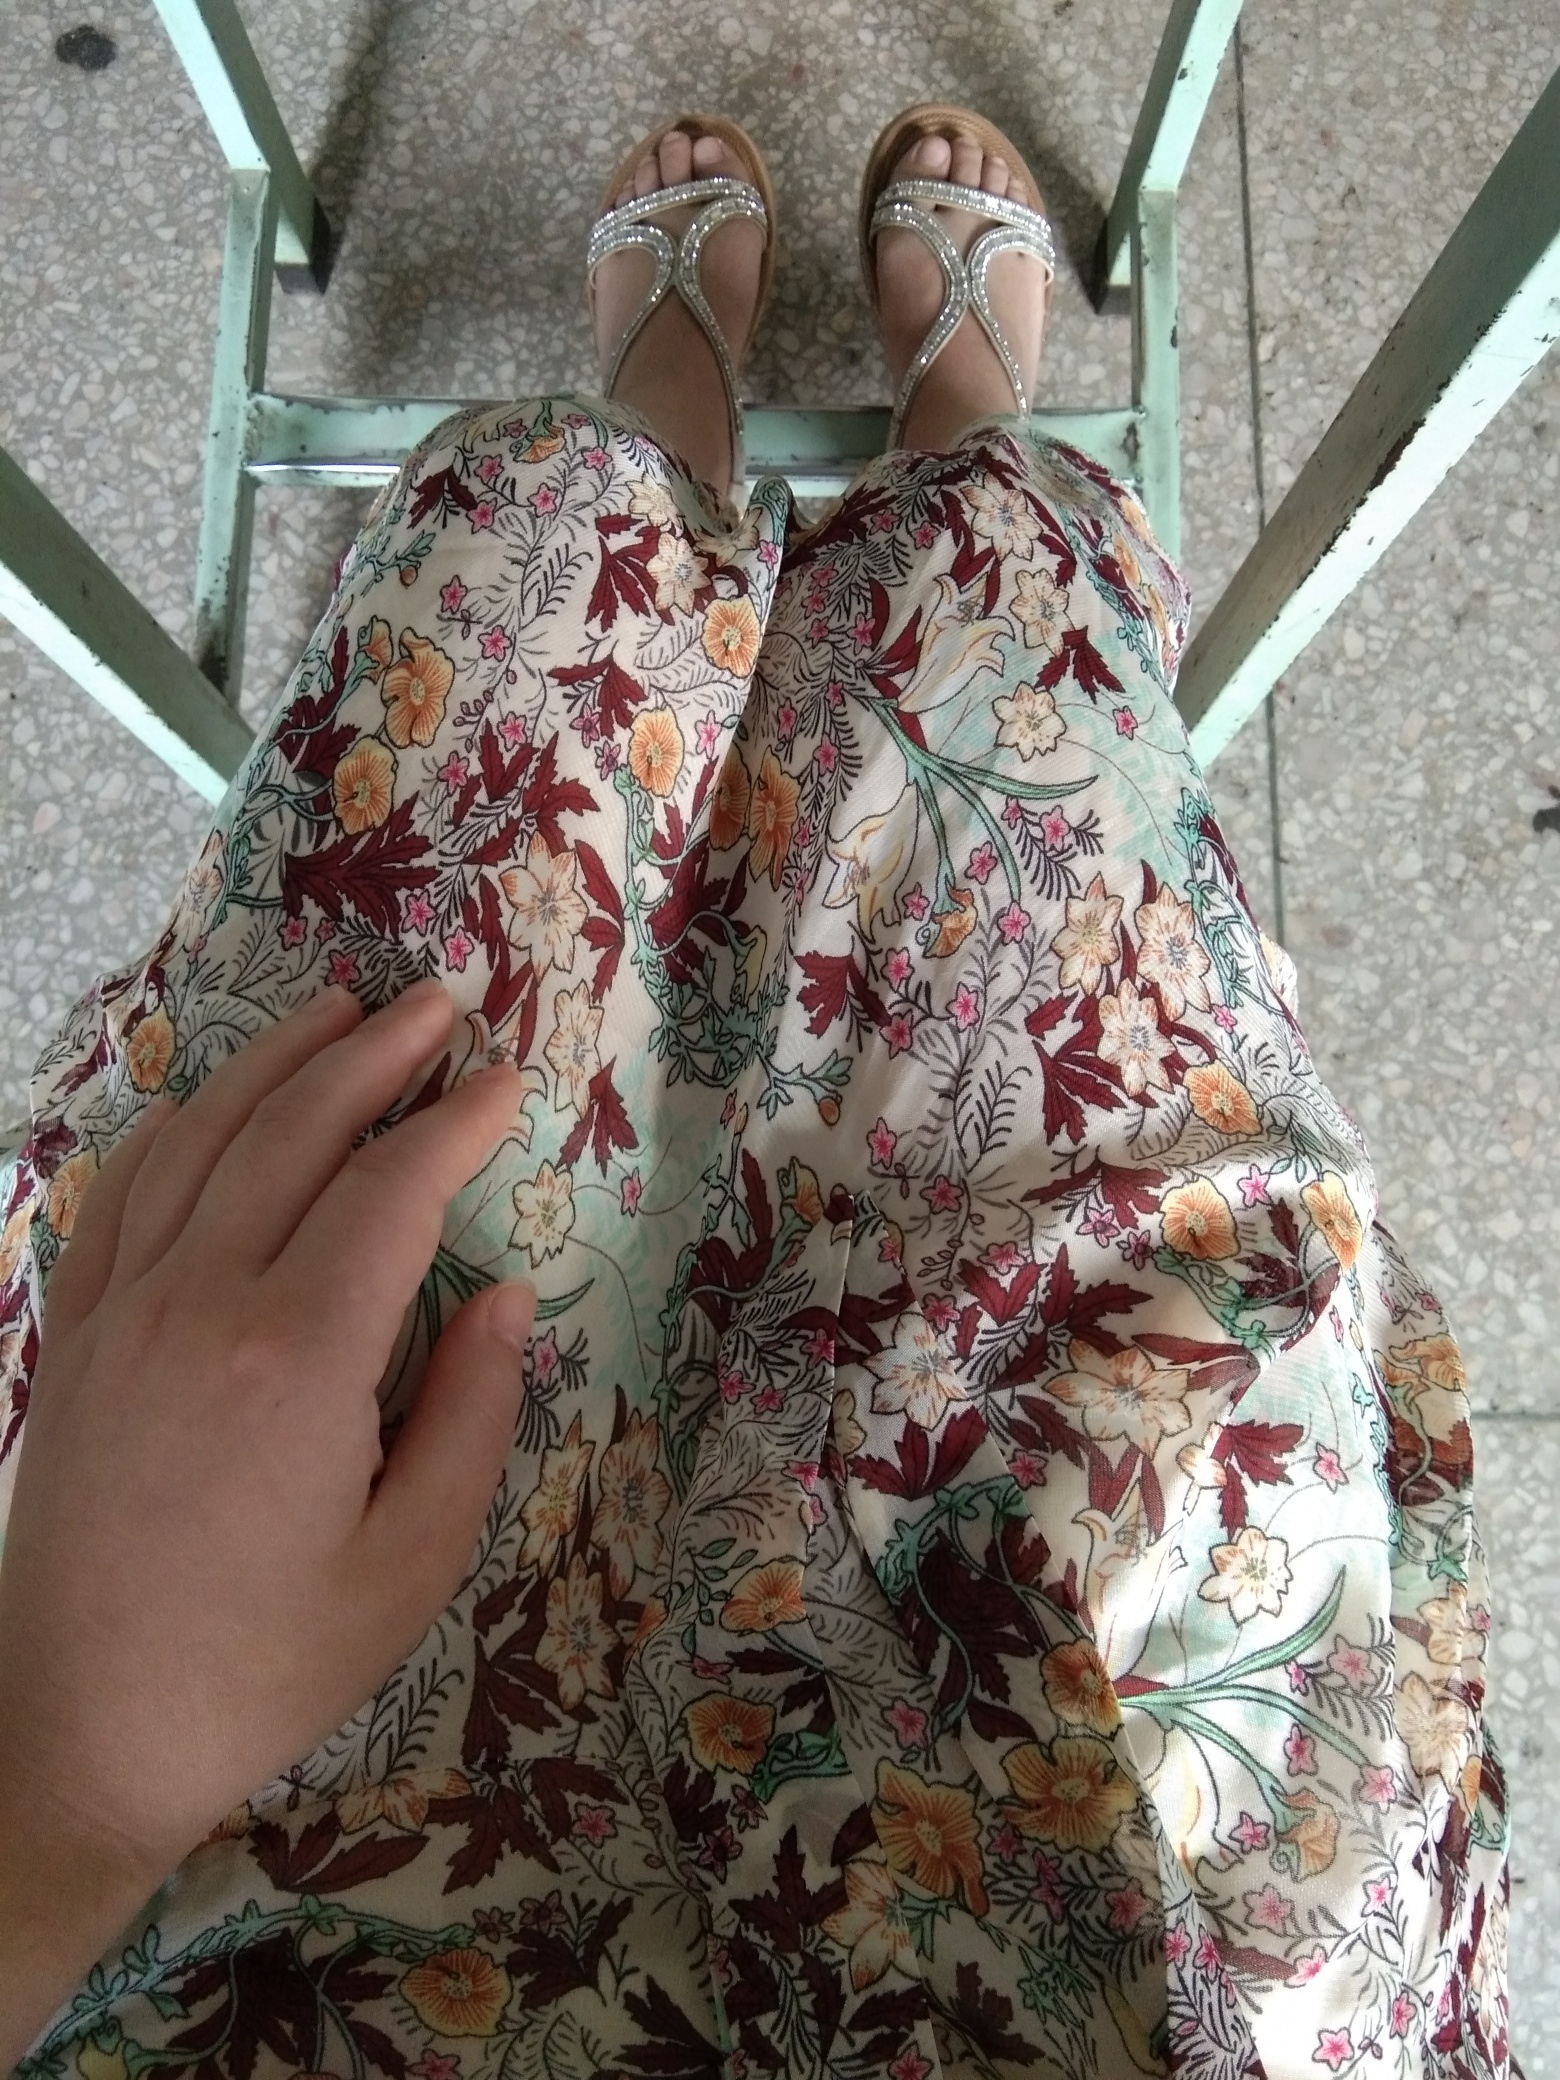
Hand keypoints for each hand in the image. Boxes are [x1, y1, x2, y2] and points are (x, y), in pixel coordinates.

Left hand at [0, 980, 533, 2065]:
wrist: (80, 1731)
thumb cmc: (265, 1662)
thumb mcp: (409, 1564)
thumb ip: (469, 1415)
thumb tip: (506, 1294)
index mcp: (298, 1356)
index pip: (393, 1189)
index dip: (458, 1119)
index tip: (508, 1077)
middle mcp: (201, 1302)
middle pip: (296, 1133)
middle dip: (377, 1053)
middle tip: (440, 1000)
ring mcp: (121, 1310)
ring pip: (202, 1140)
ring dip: (276, 1063)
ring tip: (338, 1012)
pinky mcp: (73, 1336)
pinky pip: (120, 1193)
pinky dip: (176, 1126)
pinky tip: (211, 1104)